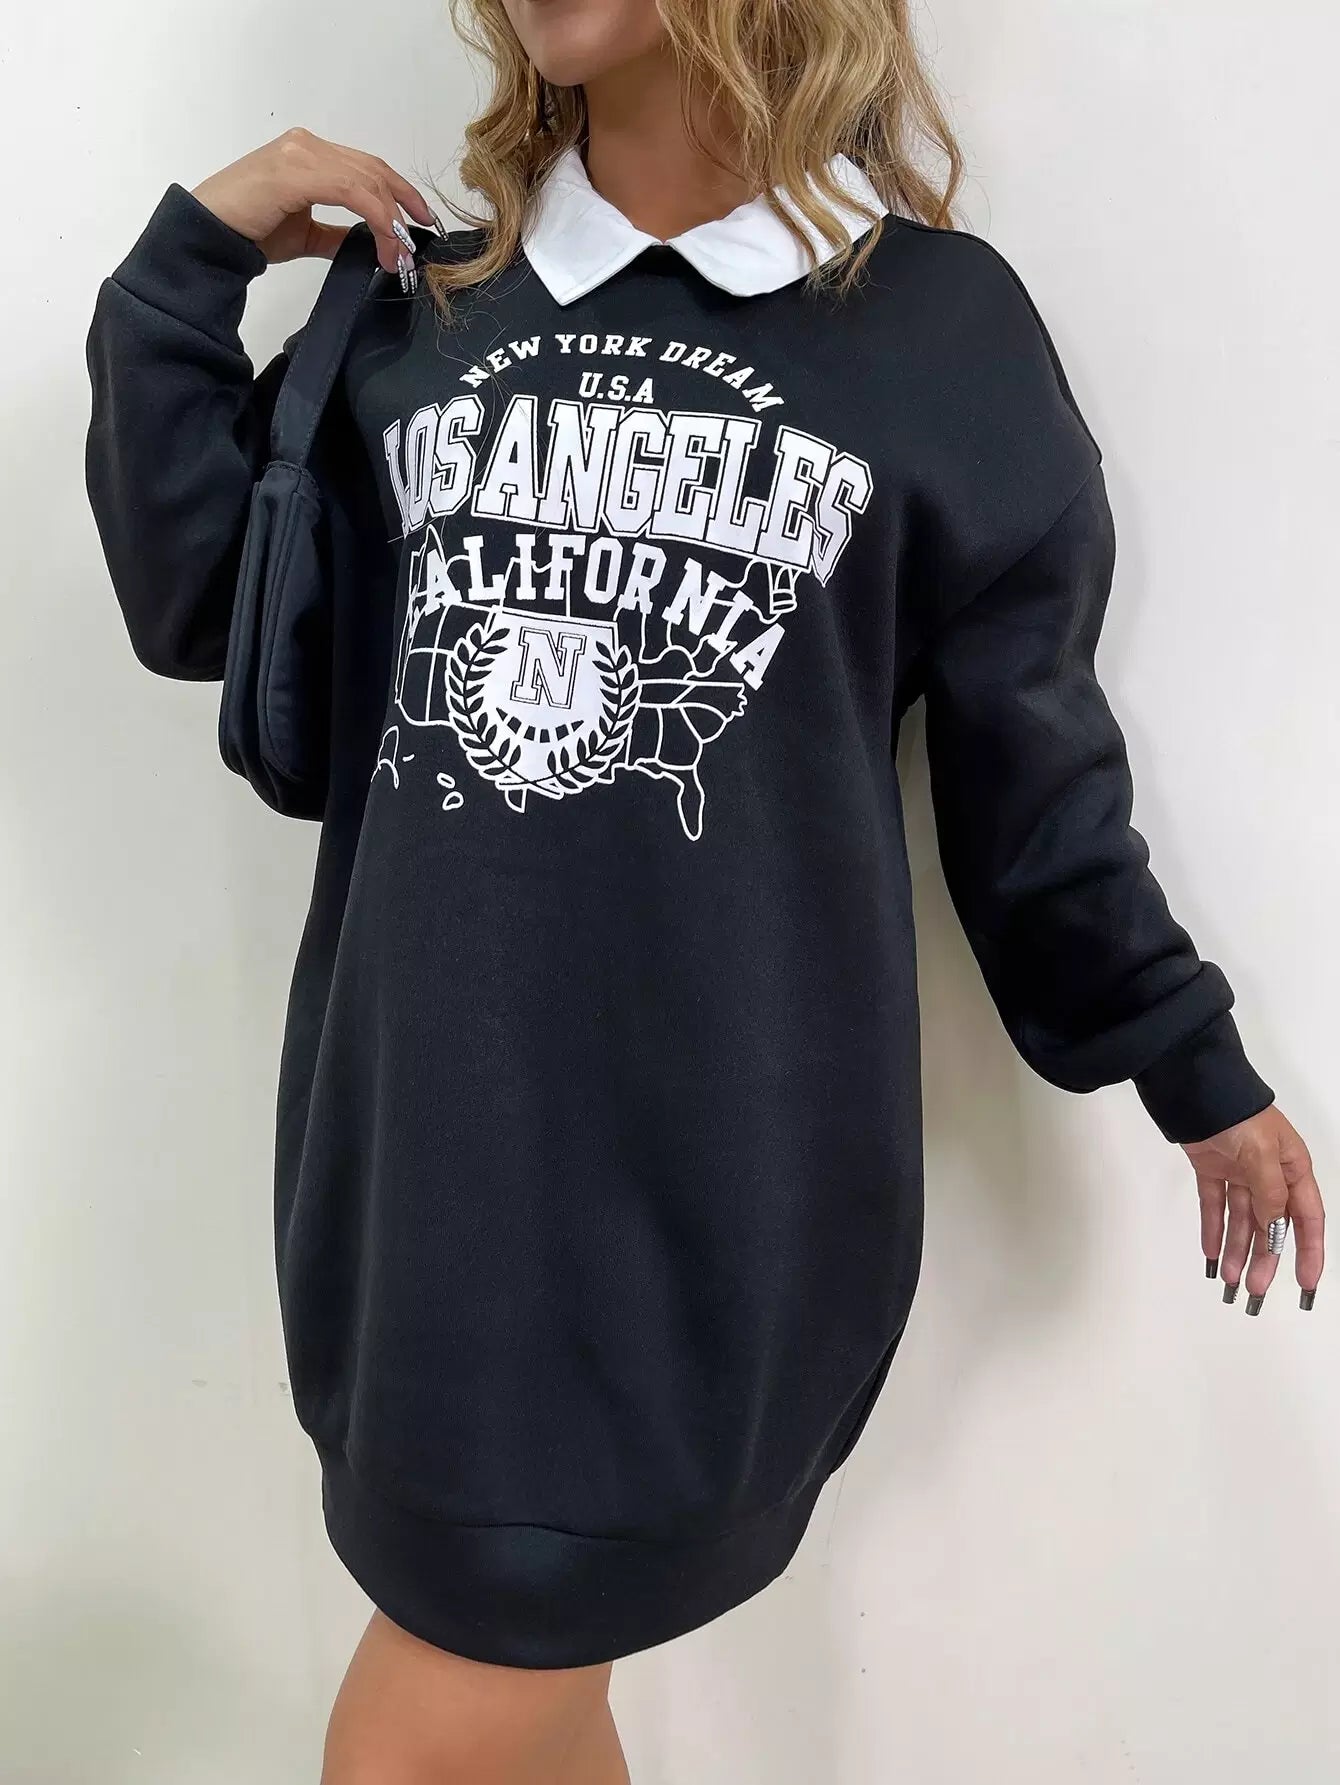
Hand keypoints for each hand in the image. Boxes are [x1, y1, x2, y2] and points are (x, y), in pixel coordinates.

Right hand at [191, 127, 435, 275]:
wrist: (209, 233)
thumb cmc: (249, 232)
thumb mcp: (304, 234)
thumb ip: (336, 234)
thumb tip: (368, 244)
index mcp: (309, 154)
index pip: (366, 166)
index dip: (398, 192)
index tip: (419, 220)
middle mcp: (307, 145)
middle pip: (373, 170)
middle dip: (403, 206)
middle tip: (418, 240)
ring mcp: (302, 153)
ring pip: (367, 181)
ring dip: (391, 220)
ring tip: (399, 254)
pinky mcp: (298, 171)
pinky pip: (353, 192)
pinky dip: (377, 219)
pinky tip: (385, 244)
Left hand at [1184, 1105, 1324, 1310]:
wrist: (1196, 1088)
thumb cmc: (1238, 1113)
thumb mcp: (1262, 1154)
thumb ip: (1270, 1195)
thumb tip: (1275, 1229)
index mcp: (1292, 1168)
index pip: (1306, 1218)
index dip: (1309, 1252)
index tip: (1306, 1283)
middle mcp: (1269, 1173)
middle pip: (1271, 1225)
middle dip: (1265, 1259)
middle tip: (1255, 1289)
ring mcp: (1240, 1172)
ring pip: (1242, 1220)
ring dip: (1237, 1250)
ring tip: (1230, 1280)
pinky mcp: (1213, 1169)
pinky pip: (1215, 1206)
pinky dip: (1213, 1229)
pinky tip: (1212, 1254)